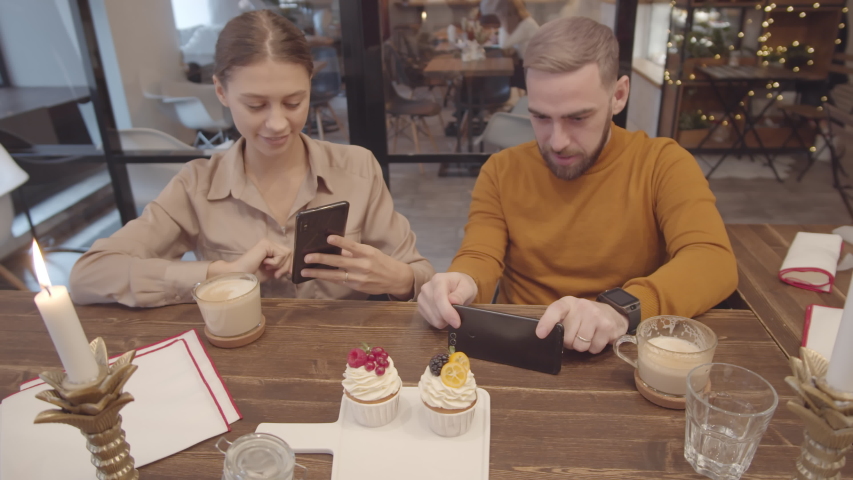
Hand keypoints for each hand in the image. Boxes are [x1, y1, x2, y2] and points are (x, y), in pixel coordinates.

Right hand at [207, 238, 292, 282]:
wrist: (241, 276)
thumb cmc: (254, 275)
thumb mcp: (272, 271)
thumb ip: (281, 267)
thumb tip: (292, 268)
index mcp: (271, 249)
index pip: (288, 253)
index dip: (290, 264)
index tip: (287, 274)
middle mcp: (270, 243)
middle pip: (289, 252)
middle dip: (285, 266)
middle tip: (276, 274)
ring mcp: (267, 242)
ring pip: (287, 253)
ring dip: (280, 265)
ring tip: (268, 268)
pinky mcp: (266, 244)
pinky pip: (281, 254)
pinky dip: (275, 263)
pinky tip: (265, 263)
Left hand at [300, 235, 414, 297]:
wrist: (396, 279)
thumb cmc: (381, 262)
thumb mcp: (371, 252)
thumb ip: (354, 251)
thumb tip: (335, 248)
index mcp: (368, 253)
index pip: (352, 246)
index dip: (340, 242)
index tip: (328, 238)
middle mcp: (364, 265)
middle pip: (340, 261)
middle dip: (322, 259)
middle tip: (307, 257)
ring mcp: (360, 277)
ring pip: (336, 275)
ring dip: (319, 273)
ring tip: (305, 271)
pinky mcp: (358, 286)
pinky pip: (340, 281)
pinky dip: (328, 278)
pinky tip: (318, 276)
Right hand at [416, 272, 477, 328]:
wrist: (454, 285)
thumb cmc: (462, 285)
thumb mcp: (467, 287)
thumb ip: (461, 294)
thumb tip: (454, 301)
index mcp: (438, 280)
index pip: (439, 297)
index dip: (447, 312)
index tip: (457, 323)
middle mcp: (426, 288)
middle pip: (435, 310)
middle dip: (448, 318)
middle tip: (459, 317)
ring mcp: (421, 298)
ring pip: (433, 318)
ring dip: (444, 320)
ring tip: (452, 313)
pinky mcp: (420, 307)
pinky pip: (430, 321)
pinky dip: (439, 321)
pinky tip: (445, 315)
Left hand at [535, 296, 628, 353]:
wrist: (613, 314)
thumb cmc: (585, 317)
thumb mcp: (570, 314)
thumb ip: (559, 322)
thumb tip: (547, 337)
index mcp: (568, 303)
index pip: (555, 310)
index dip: (547, 323)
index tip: (540, 334)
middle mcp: (582, 306)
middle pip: (567, 337)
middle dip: (570, 342)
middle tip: (577, 334)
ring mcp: (596, 315)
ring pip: (580, 345)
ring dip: (583, 346)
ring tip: (588, 336)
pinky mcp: (608, 326)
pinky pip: (594, 348)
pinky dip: (594, 348)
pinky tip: (598, 338)